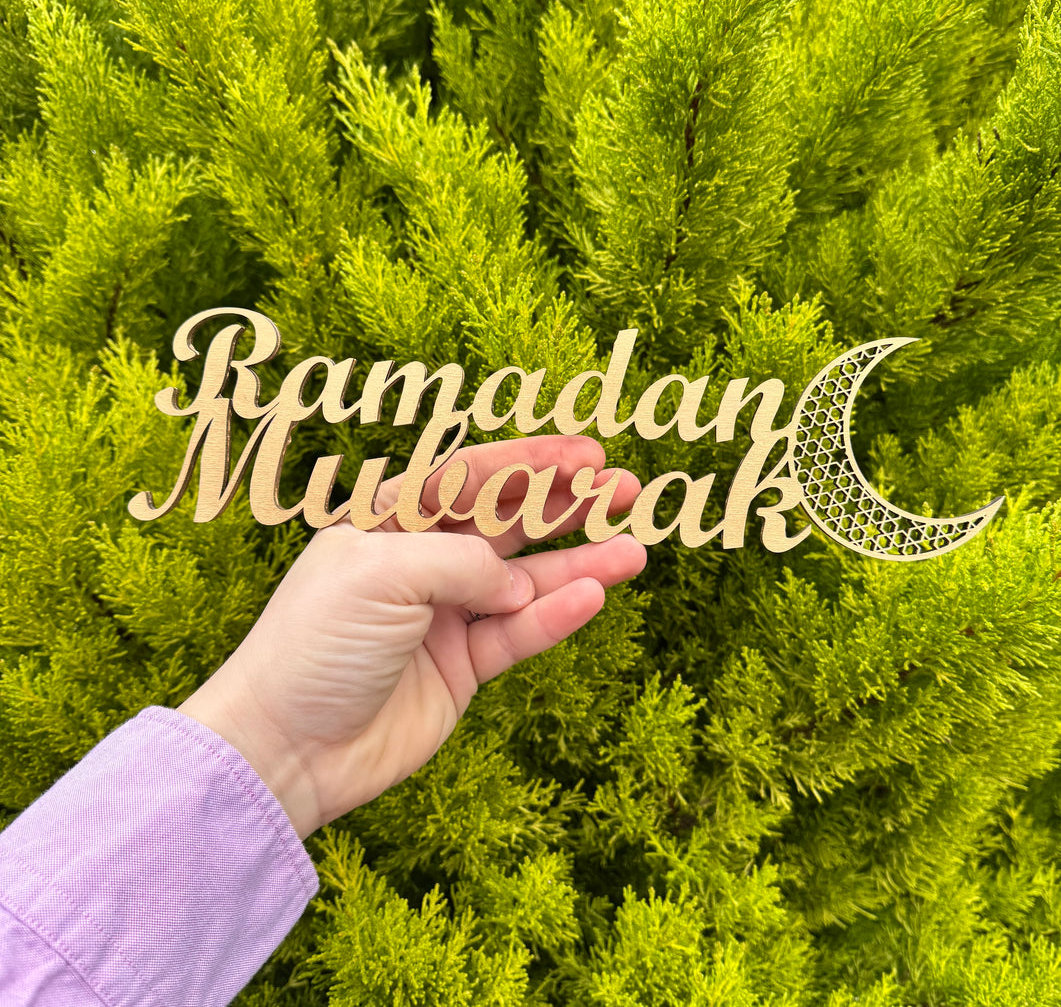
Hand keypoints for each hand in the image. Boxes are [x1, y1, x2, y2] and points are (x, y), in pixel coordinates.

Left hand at [178, 436, 645, 836]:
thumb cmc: (313, 644)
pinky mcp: (460, 668)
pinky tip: (592, 596)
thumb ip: (462, 560)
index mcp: (386, 522)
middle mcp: (419, 563)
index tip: (586, 454)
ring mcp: (443, 617)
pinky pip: (518, 634)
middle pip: (507, 523)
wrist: (284, 748)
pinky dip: (555, 616)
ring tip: (633, 550)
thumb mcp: (382, 572)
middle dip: (566, 504)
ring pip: (524, 581)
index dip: (529, 462)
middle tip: (624, 489)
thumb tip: (516, 580)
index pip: (469, 478)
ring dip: (579, 563)